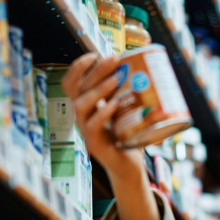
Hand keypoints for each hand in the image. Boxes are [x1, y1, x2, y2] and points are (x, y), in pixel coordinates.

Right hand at [61, 53, 144, 184]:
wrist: (129, 164)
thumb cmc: (127, 134)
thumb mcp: (126, 109)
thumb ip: (129, 91)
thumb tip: (147, 65)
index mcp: (87, 105)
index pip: (72, 82)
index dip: (78, 67)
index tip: (94, 55)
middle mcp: (82, 115)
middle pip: (80, 88)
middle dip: (96, 71)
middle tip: (113, 60)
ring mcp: (85, 129)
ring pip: (81, 105)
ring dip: (97, 90)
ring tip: (114, 80)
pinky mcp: (93, 144)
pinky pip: (92, 126)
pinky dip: (102, 113)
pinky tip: (113, 105)